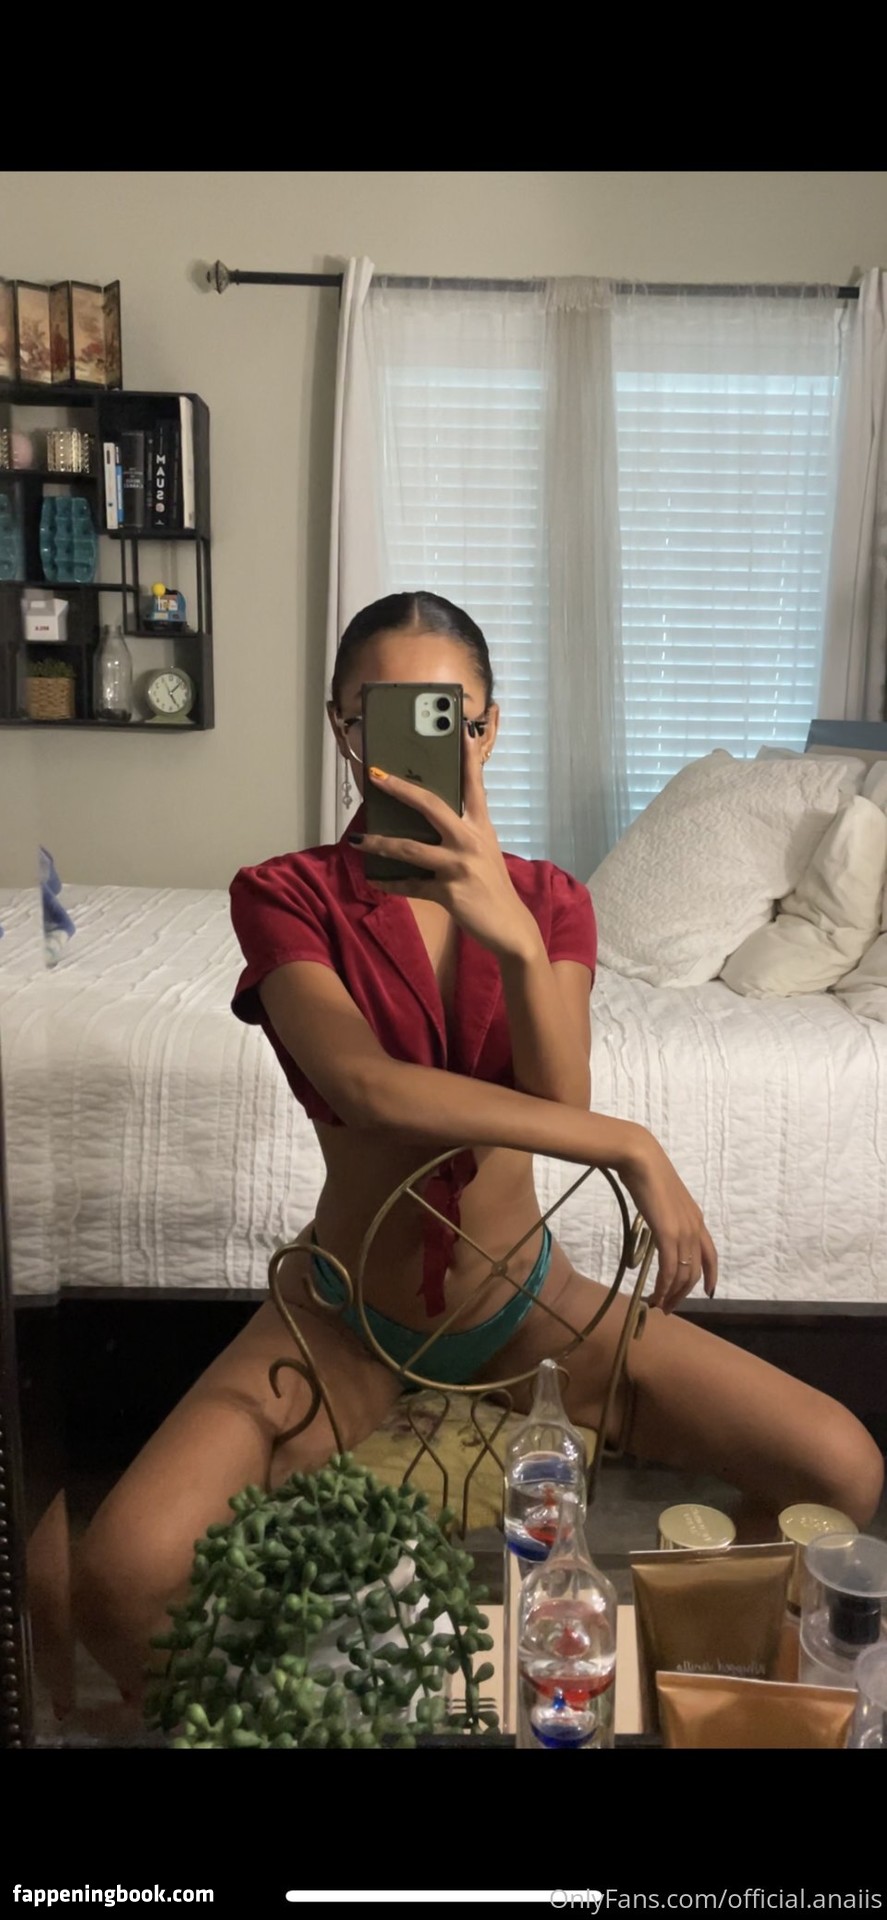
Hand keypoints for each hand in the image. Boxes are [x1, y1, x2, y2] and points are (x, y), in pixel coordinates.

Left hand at [356, 735, 538, 959]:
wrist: (510, 926)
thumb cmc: (492, 886)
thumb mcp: (485, 852)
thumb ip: (464, 833)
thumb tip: (429, 821)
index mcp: (482, 827)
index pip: (474, 785)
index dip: (468, 757)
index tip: (460, 730)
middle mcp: (471, 841)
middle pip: (432, 806)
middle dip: (400, 789)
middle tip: (376, 776)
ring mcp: (460, 866)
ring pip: (411, 848)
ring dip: (380, 843)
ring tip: (357, 839)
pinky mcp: (450, 892)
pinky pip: (412, 885)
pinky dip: (391, 884)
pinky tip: (376, 881)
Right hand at [616, 1129, 717, 1310]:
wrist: (641, 1160)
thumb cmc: (647, 1174)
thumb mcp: (662, 1200)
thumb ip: (665, 1215)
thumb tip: (657, 1225)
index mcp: (696, 1219)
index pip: (711, 1254)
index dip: (712, 1276)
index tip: (708, 1292)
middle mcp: (695, 1228)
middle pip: (697, 1271)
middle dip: (685, 1293)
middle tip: (669, 1305)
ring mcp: (683, 1231)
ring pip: (684, 1274)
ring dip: (673, 1294)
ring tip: (660, 1304)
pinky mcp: (668, 1234)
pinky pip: (670, 1269)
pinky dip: (664, 1286)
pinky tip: (656, 1294)